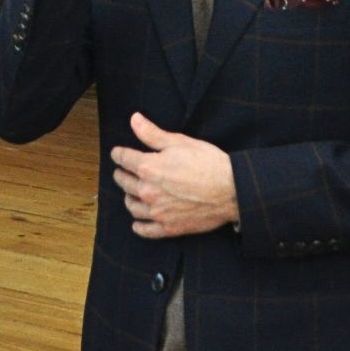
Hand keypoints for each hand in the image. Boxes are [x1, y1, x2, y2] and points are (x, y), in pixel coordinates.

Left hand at [110, 112, 237, 239]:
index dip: (119, 154)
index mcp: (149, 168)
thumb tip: (134, 119)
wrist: (231, 190)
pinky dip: (138, 225)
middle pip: (124, 182)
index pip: (124, 159)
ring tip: (132, 192)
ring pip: (131, 206)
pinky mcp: (169, 228)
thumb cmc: (208, 163)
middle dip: (121, 174)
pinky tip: (139, 221)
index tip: (118, 153)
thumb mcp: (180, 142)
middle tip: (124, 171)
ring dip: (129, 197)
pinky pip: (145, 230)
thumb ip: (152, 133)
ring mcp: (157, 212)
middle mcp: (148, 191)